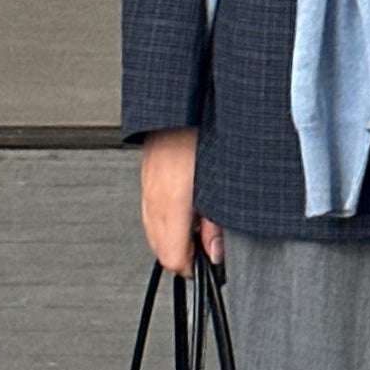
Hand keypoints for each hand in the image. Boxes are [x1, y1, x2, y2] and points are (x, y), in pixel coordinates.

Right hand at [139, 126, 221, 274]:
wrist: (185, 101)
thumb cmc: (209, 132)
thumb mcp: (223, 185)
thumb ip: (217, 223)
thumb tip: (215, 251)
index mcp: (174, 198)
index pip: (173, 257)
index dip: (193, 268)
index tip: (207, 267)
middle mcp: (155, 195)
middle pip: (159, 248)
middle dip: (182, 256)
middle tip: (205, 252)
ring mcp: (147, 185)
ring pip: (152, 231)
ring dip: (172, 238)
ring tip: (197, 232)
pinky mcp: (146, 175)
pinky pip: (149, 211)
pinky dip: (163, 220)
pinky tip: (182, 214)